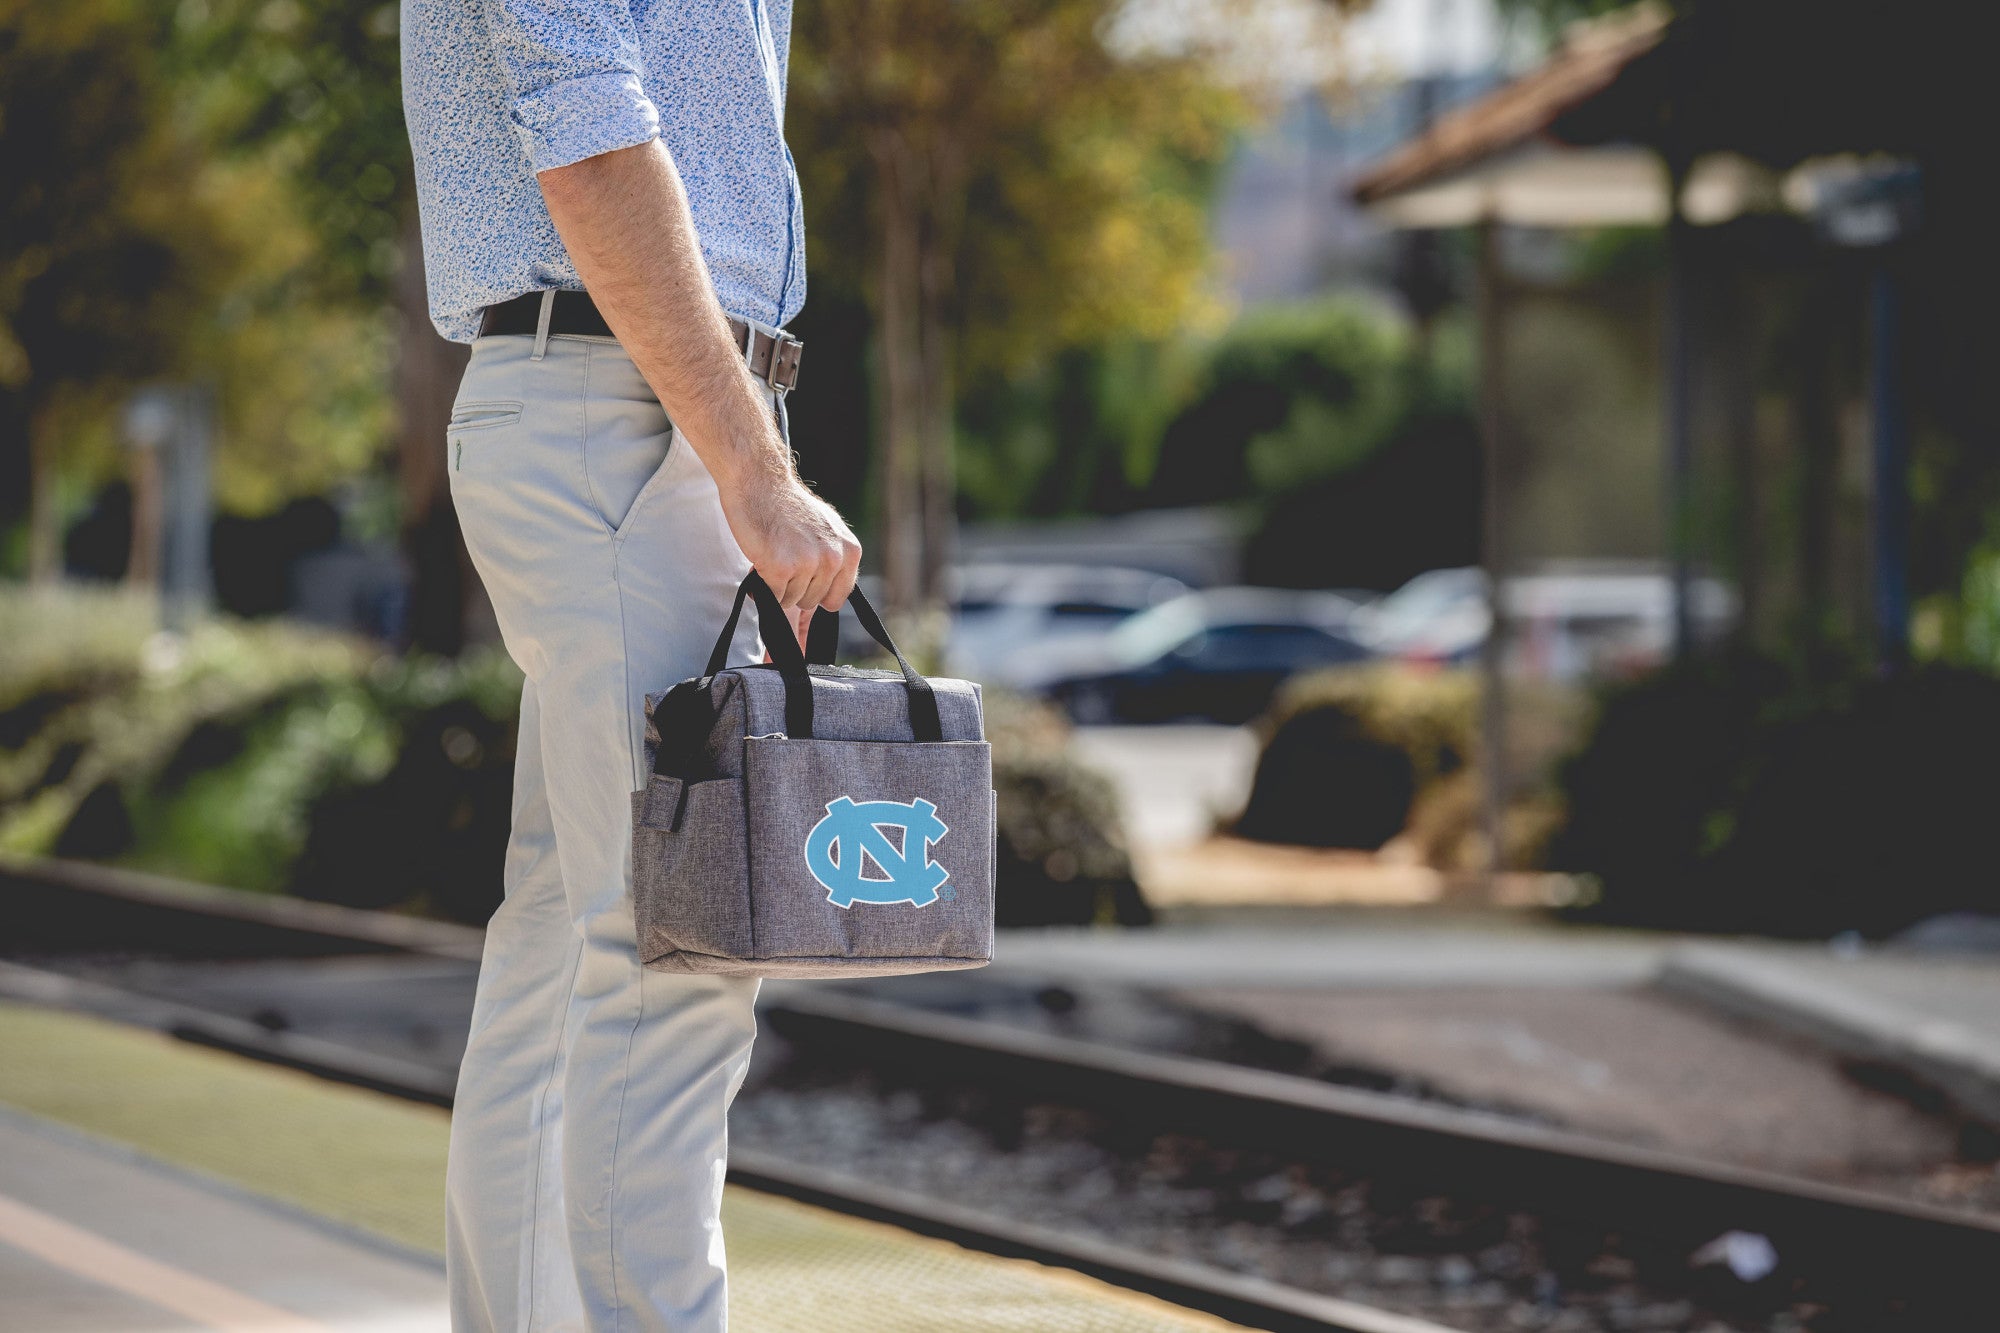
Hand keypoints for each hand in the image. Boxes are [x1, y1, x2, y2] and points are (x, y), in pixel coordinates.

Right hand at [717, 467, 861, 648]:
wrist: (760, 481)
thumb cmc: (787, 505)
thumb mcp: (827, 529)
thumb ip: (836, 559)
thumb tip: (835, 597)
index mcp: (850, 551)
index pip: (837, 598)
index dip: (816, 592)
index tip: (802, 577)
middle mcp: (833, 558)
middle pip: (812, 601)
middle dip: (794, 587)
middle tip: (783, 557)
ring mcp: (808, 563)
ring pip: (791, 601)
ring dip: (777, 586)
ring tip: (773, 555)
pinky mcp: (781, 567)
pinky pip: (773, 597)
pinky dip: (762, 585)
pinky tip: (761, 560)